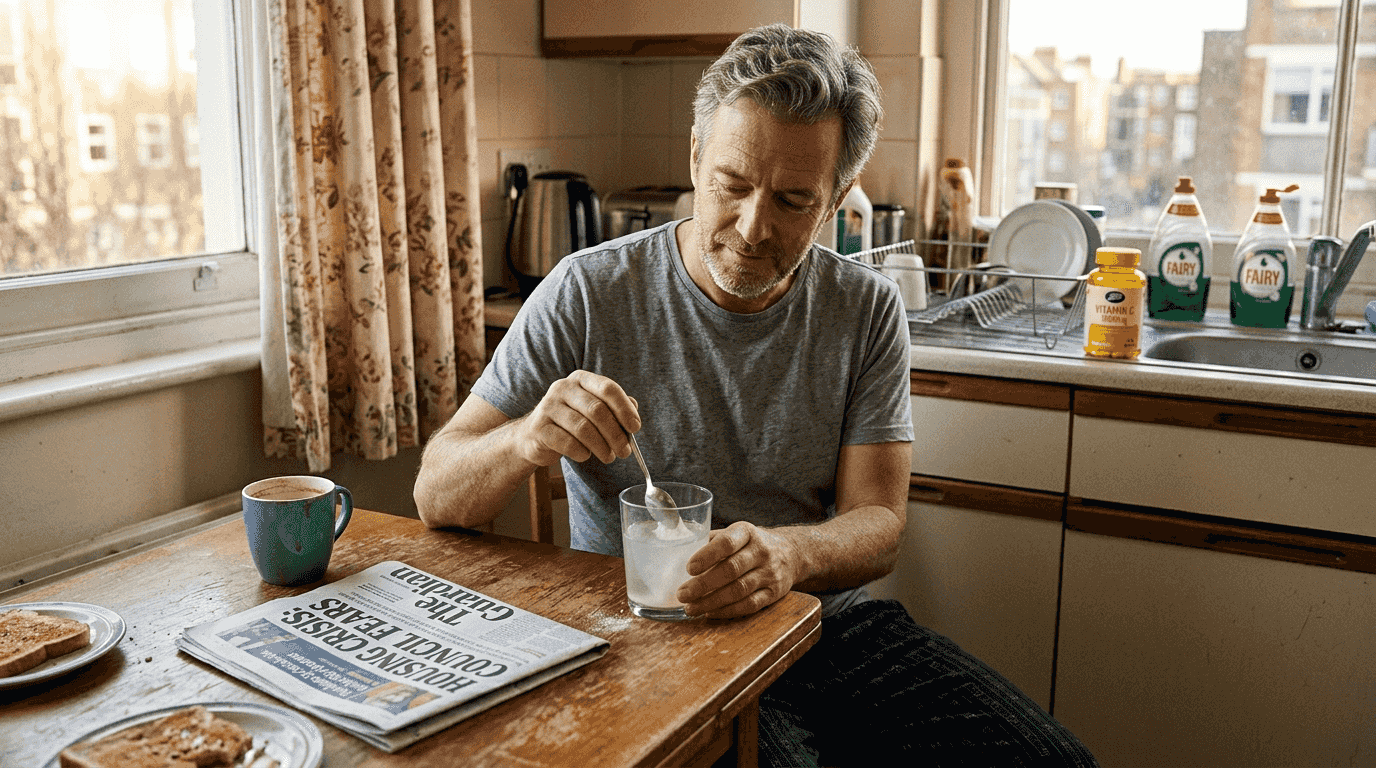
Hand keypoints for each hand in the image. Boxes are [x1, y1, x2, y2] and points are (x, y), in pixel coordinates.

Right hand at [515, 370, 638, 466]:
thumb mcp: (593, 411)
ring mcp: (548, 407)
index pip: (608, 388)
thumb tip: (634, 415)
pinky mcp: (539, 428)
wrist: (534, 436)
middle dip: (615, 434)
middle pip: (597, 410)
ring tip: (608, 457)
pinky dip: (581, 452)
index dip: (624, 409)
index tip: (635, 428)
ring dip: (601, 447)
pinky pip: (567, 443)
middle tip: (624, 451)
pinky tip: (585, 456)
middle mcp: (563, 388)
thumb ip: (614, 409)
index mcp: (581, 379)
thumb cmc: (571, 423)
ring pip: (583, 428)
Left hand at [676, 521, 803, 618]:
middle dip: (704, 584)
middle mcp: (761, 551)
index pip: (727, 542)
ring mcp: (769, 573)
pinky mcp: (774, 593)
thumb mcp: (736, 533)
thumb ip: (711, 542)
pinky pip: (750, 605)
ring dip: (712, 602)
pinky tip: (710, 613)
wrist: (790, 553)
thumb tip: (677, 554)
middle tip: (682, 594)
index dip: (707, 556)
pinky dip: (727, 611)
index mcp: (747, 532)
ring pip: (739, 590)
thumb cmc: (751, 544)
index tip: (689, 568)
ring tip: (690, 608)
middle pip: (731, 570)